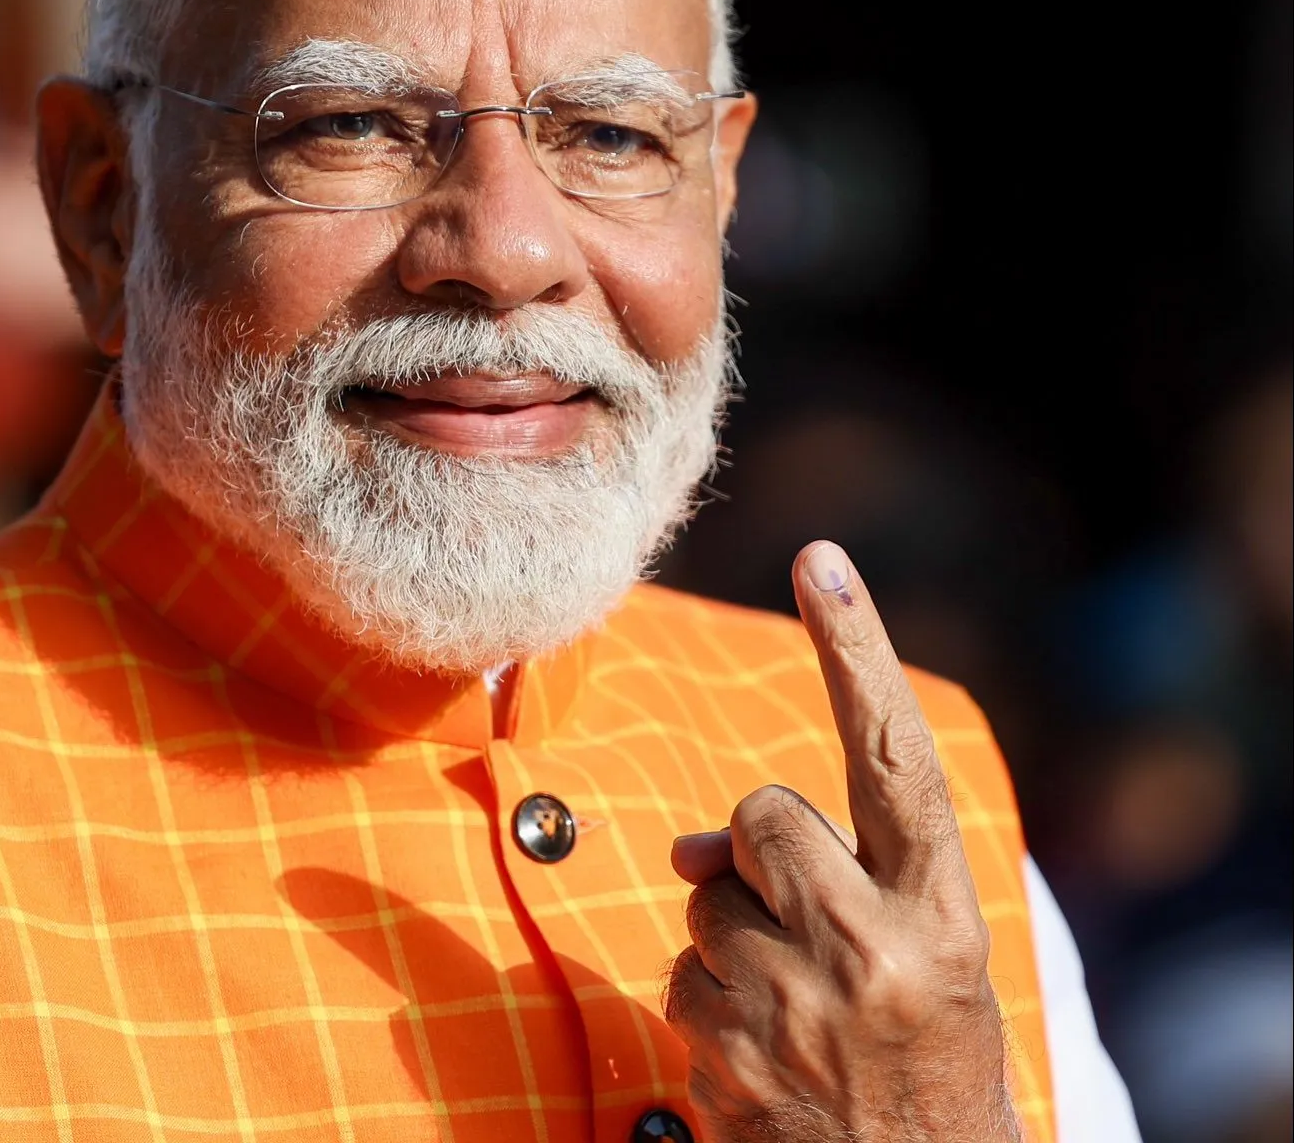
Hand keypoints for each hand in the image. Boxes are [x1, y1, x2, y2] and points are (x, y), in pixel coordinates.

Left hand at [663, 541, 1021, 1141]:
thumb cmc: (923, 1061)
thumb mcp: (920, 960)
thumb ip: (830, 872)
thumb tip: (689, 847)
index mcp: (941, 914)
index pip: (894, 757)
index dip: (858, 652)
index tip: (821, 559)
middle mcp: (872, 950)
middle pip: (761, 817)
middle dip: (761, 853)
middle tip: (813, 930)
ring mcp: (795, 1007)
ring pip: (707, 901)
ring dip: (736, 939)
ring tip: (801, 1012)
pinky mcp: (729, 1056)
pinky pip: (680, 977)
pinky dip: (709, 1004)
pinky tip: (767, 1058)